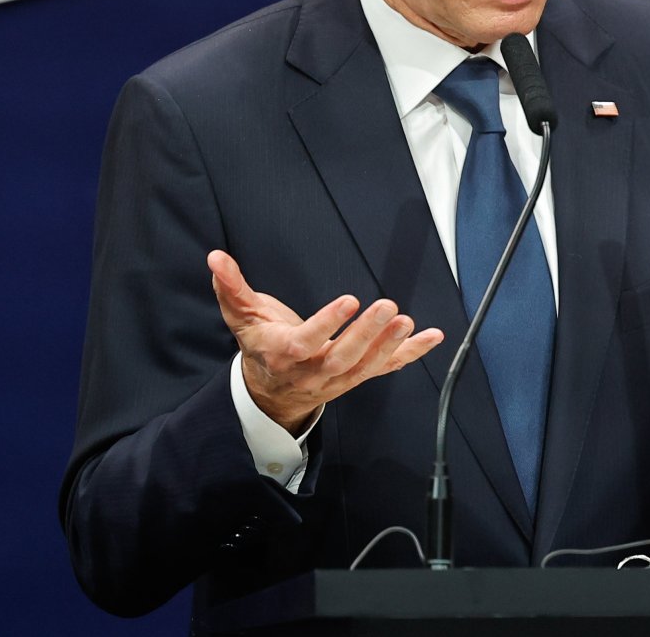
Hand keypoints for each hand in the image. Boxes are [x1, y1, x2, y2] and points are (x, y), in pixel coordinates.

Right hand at [208, 250, 443, 433]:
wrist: (271, 391)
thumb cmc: (261, 344)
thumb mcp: (242, 316)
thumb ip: (230, 287)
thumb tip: (215, 257)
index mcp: (283, 354)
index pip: (304, 343)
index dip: (326, 324)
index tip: (348, 301)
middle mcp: (312, 371)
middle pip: (341, 358)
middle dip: (365, 335)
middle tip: (387, 308)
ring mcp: (337, 379)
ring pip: (366, 367)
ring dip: (390, 346)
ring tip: (407, 321)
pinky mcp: (357, 377)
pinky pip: (387, 368)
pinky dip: (412, 354)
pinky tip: (433, 337)